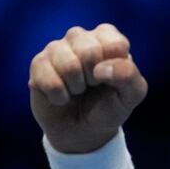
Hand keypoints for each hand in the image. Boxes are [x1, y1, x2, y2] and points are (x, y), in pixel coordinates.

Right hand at [28, 23, 147, 153]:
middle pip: (89, 51)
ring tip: (77, 90)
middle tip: (93, 86)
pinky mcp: (38, 64)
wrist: (84, 130)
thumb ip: (129, 76)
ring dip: (77, 87)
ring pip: (68, 65)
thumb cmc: (110, 107)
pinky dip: (60, 96)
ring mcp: (56, 48)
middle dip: (94, 79)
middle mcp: (80, 38)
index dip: (115, 69)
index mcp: (107, 38)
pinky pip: (49, 80)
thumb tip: (101, 69)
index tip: (112, 79)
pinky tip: (62, 96)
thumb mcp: (131, 95)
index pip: (115, 43)